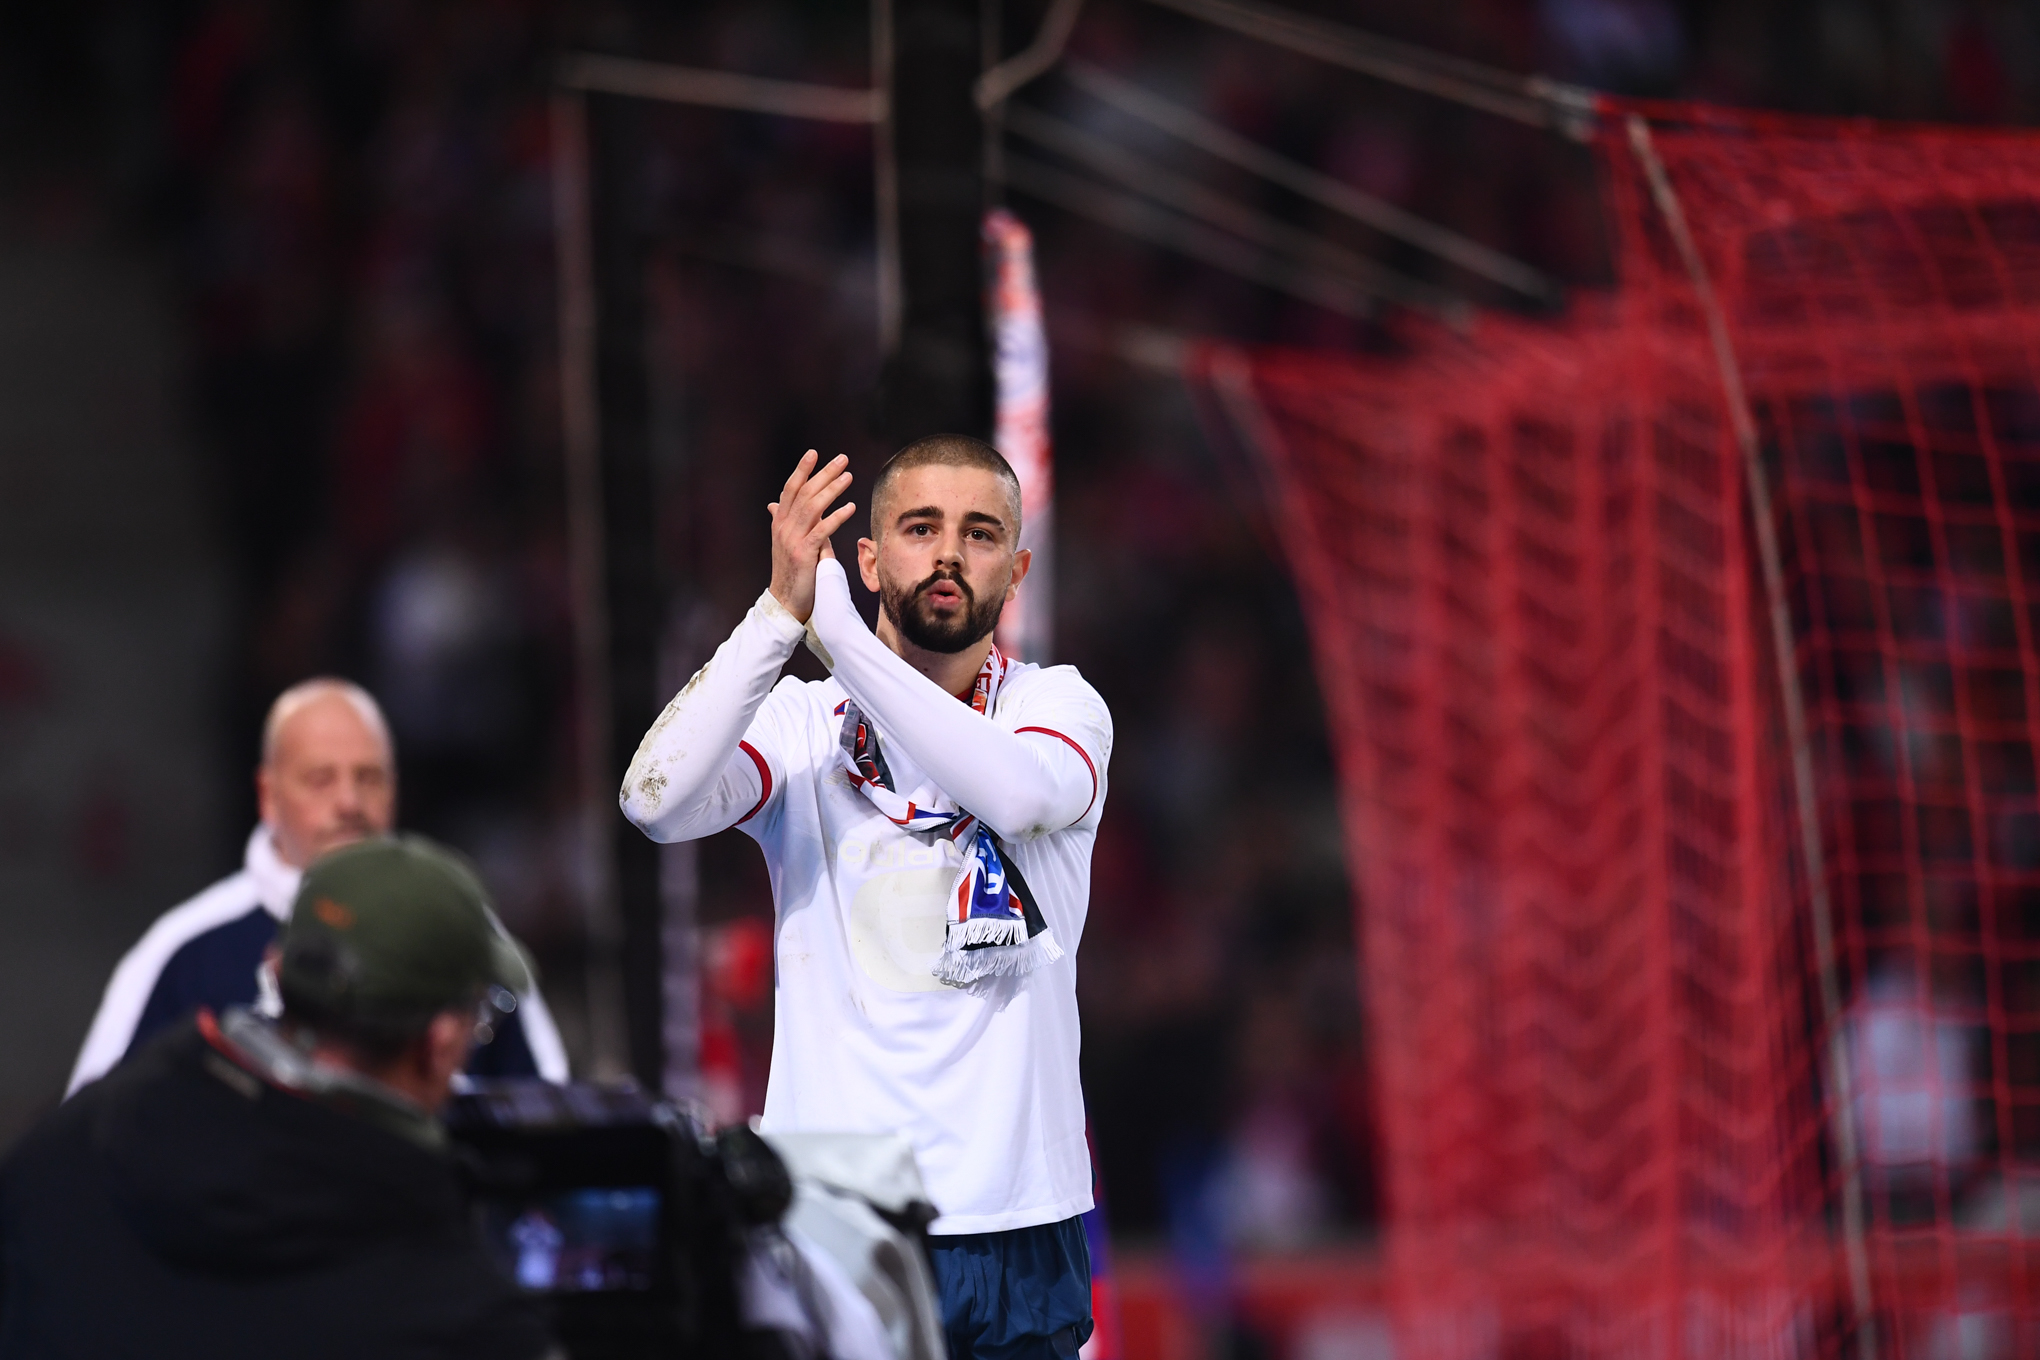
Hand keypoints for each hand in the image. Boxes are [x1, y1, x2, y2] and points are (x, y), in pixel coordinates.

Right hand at [767, 449, 855, 622]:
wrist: (784, 601)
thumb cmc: (790, 571)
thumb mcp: (783, 542)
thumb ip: (783, 521)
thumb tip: (775, 504)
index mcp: (779, 522)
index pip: (790, 489)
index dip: (802, 470)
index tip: (814, 453)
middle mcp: (783, 527)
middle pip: (804, 492)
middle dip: (823, 473)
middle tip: (842, 459)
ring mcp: (792, 540)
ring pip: (813, 507)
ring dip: (832, 489)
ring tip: (849, 476)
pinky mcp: (804, 554)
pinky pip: (822, 531)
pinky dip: (837, 517)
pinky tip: (850, 507)